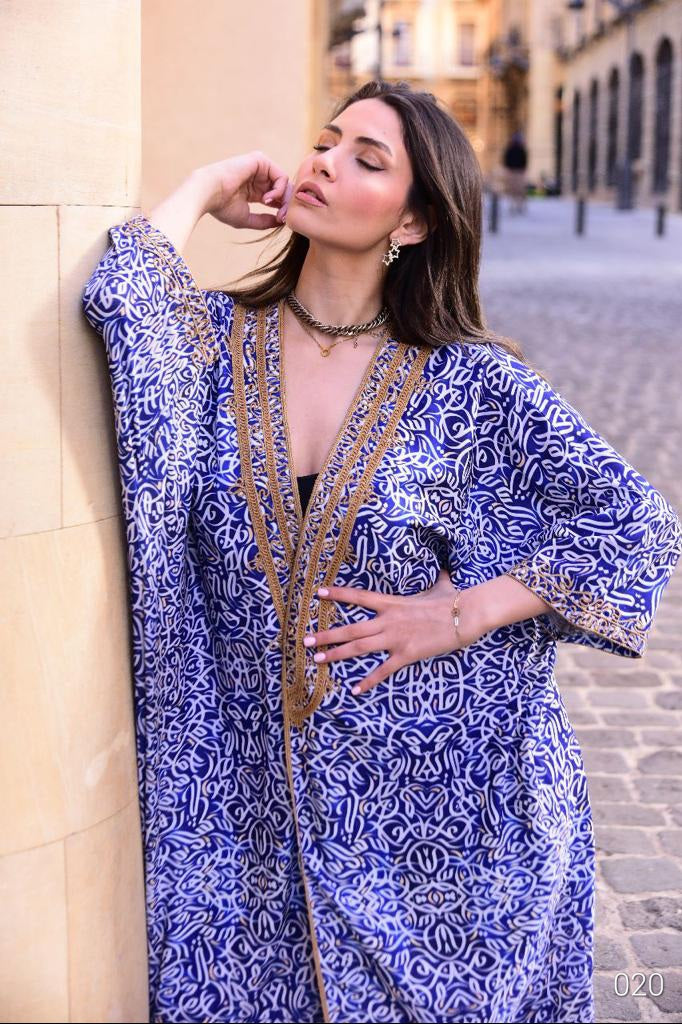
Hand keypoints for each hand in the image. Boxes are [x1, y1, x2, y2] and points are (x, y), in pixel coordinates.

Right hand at [198, 150, 293, 230]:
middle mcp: (258, 177)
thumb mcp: (247, 218)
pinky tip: (267, 199)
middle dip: (286, 204)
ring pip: (285, 183)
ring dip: (283, 199)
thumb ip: (264, 221)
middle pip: (284, 190)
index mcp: (254, 190)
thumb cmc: (221, 207)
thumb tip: (280, 222)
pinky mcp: (261, 160)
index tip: (281, 221)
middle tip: (283, 217)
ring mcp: (260, 167)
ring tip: (272, 208)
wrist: (208, 193)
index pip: (277, 198)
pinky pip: (281, 176)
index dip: (282, 209)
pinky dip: (279, 190)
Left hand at [304, 569, 489, 695]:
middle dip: (327, 634)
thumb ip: (435, 580)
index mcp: (392, 602)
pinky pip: (383, 670)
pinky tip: (355, 690)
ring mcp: (396, 638)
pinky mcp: (407, 654)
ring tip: (318, 659)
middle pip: (351, 628)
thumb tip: (444, 570)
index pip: (359, 596)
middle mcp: (388, 620)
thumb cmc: (453, 600)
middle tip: (306, 639)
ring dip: (337, 654)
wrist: (466, 614)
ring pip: (359, 647)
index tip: (318, 593)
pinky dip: (369, 681)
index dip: (338, 594)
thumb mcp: (439, 586)